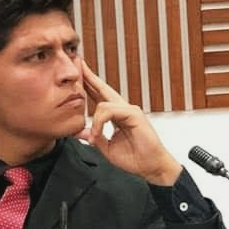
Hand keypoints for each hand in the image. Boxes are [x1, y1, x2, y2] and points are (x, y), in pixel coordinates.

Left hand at [75, 61, 182, 184]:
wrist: (151, 166)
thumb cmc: (134, 157)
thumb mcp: (106, 148)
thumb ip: (94, 137)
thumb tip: (78, 132)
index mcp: (116, 116)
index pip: (100, 96)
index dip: (89, 85)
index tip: (79, 74)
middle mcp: (123, 109)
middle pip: (103, 89)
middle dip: (90, 77)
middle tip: (78, 63)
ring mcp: (129, 110)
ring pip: (103, 103)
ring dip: (93, 121)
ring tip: (93, 137)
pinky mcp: (134, 114)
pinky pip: (110, 111)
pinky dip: (100, 123)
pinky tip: (98, 134)